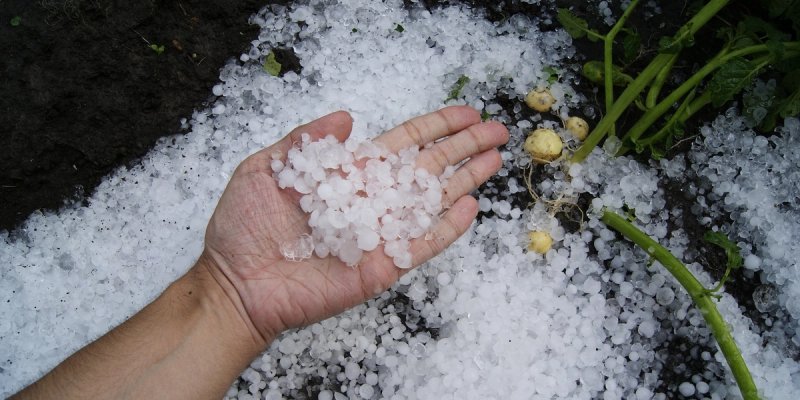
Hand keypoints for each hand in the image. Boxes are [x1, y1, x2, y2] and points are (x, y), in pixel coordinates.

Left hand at [199, 106, 508, 344]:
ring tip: (496, 160)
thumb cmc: (244, 227)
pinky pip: (421, 245)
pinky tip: (470, 207)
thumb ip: (306, 141)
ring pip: (432, 202)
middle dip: (464, 147)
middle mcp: (372, 200)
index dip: (436, 127)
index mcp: (350, 173)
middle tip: (498, 130)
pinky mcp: (382, 266)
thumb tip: (347, 114)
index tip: (466, 113)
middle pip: (429, 167)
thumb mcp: (266, 168)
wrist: (235, 283)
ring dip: (465, 180)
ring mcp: (380, 234)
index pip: (404, 144)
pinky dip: (447, 228)